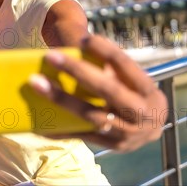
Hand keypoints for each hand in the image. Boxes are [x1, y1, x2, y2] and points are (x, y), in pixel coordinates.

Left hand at [29, 35, 166, 151]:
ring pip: (91, 115)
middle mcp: (142, 114)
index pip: (126, 65)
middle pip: (108, 89)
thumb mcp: (130, 78)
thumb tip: (76, 42)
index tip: (84, 39)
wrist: (150, 128)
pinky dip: (59, 127)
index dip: (105, 50)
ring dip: (62, 99)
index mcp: (149, 91)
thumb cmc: (133, 93)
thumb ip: (109, 62)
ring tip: (36, 83)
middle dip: (78, 71)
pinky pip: (80, 135)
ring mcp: (127, 134)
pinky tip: (38, 120)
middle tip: (51, 56)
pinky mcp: (111, 146)